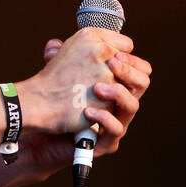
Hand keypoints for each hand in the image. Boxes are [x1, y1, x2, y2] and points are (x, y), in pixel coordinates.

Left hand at [21, 34, 150, 172]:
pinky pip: (116, 129)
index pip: (136, 66)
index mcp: (114, 82)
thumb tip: (55, 44)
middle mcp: (119, 102)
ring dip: (118, 93)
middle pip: (142, 82)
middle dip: (130, 70)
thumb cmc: (54, 99)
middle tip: (111, 64)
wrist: (43, 128)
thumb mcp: (57, 73)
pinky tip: (87, 112)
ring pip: (133, 105)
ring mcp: (115, 122)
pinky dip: (104, 119)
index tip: (113, 51)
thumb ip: (58, 56)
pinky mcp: (107, 142)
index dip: (129, 57)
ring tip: (98, 88)